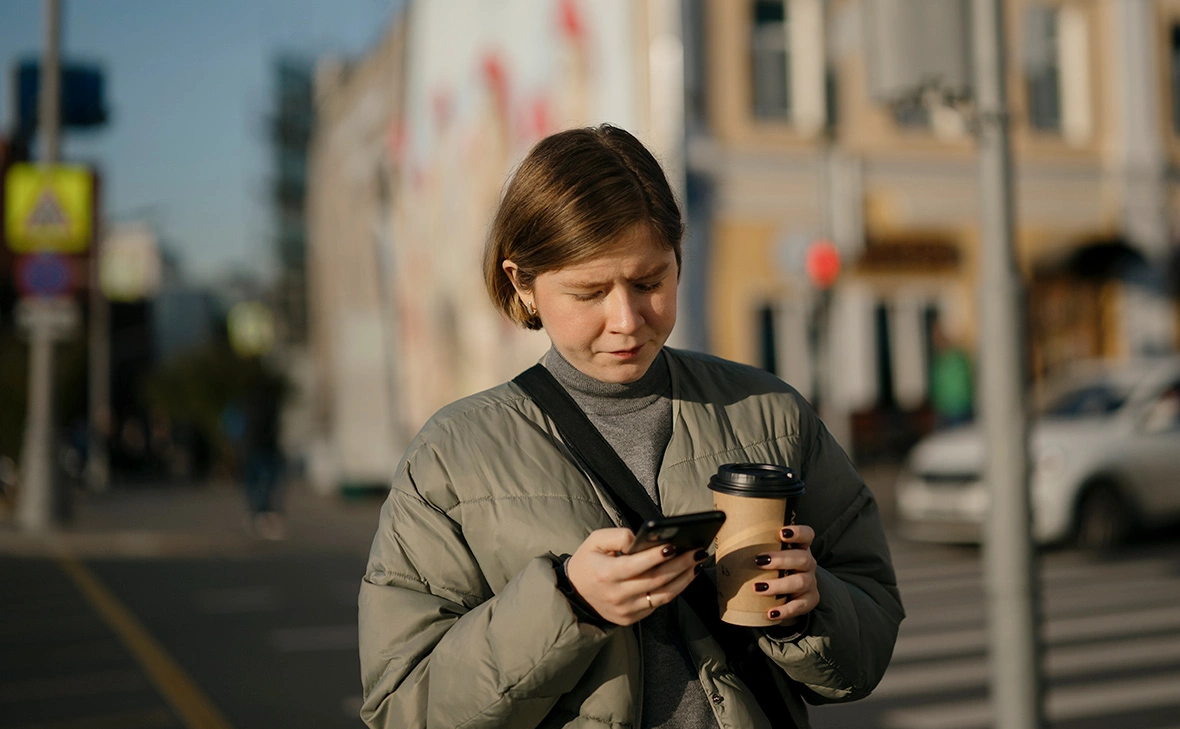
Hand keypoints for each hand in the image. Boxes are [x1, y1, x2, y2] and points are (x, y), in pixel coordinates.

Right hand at [566, 528, 708, 625]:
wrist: (574, 595)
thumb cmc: (587, 563)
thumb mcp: (594, 541)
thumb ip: (617, 536)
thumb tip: (642, 538)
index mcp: (606, 574)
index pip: (636, 565)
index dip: (656, 556)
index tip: (674, 545)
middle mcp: (617, 595)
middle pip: (656, 580)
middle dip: (680, 565)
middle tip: (698, 551)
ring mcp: (626, 610)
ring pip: (663, 595)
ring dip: (684, 579)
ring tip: (697, 564)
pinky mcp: (632, 619)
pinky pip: (657, 604)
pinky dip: (674, 590)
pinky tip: (685, 576)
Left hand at [752, 525, 819, 623]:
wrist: (785, 596)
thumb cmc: (770, 571)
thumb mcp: (766, 558)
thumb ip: (753, 549)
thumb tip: (723, 542)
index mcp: (799, 548)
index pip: (807, 535)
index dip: (798, 532)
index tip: (781, 533)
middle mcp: (808, 564)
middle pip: (802, 558)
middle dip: (780, 559)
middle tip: (758, 561)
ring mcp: (811, 583)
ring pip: (800, 581)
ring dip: (778, 585)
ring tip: (758, 588)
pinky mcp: (809, 601)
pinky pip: (800, 606)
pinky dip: (785, 610)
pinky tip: (771, 612)